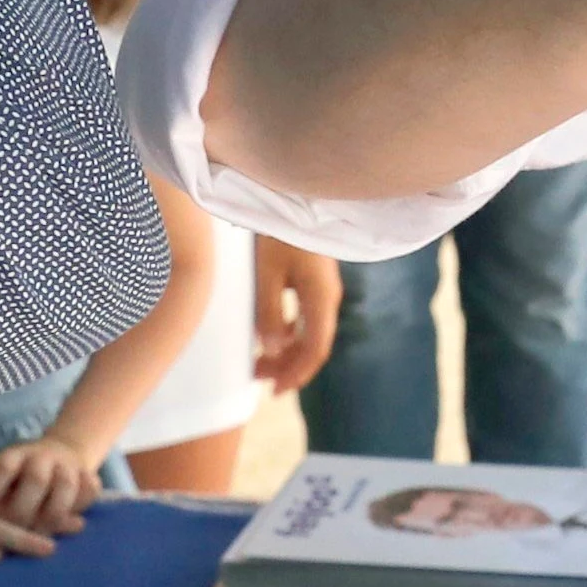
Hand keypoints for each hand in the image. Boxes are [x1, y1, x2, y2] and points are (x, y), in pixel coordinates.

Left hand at [0, 432, 103, 534]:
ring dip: (52, 515)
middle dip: (23, 509)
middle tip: (11, 533)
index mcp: (16, 453)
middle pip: (35, 478)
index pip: (3, 467)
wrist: (63, 452)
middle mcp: (43, 455)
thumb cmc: (19, 474)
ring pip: (65, 486)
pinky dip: (81, 507)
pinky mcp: (89, 475)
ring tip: (40, 539)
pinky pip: (90, 490)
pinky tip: (71, 526)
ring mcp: (69, 465)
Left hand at [247, 236, 341, 389]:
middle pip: (314, 344)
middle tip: (259, 379)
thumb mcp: (267, 272)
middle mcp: (327, 297)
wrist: (294, 197)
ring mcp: (323, 288)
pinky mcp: (315, 279)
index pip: (315, 348)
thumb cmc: (278, 232)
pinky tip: (269, 331)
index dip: (297, 373)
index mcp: (321, 298)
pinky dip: (288, 331)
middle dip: (288, 365)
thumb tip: (270, 348)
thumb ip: (269, 312)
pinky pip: (305, 316)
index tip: (275, 390)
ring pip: (309, 331)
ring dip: (286, 349)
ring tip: (259, 359)